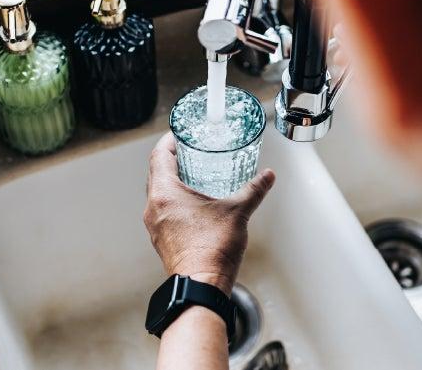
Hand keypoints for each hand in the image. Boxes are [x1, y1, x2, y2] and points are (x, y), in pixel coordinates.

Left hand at [144, 132, 275, 294]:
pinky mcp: (161, 239)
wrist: (201, 287)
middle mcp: (154, 208)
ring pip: (158, 194)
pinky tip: (192, 204)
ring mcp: (155, 226)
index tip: (178, 134)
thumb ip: (253, 190)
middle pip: (156, 173)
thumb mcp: (237, 212)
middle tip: (188, 151)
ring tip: (191, 175)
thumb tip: (267, 177)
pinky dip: (173, 201)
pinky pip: (162, 211)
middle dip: (171, 160)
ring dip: (171, 181)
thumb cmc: (212, 250)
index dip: (168, 141)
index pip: (159, 156)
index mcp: (165, 194)